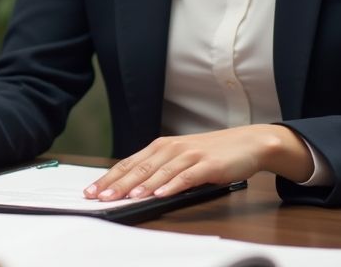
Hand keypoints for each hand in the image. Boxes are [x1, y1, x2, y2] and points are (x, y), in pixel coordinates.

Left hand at [83, 124, 312, 200]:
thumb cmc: (212, 153)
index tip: (92, 190)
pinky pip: (185, 177)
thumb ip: (160, 170)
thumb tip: (135, 190)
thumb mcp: (182, 158)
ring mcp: (189, 155)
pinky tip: (159, 194)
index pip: (129, 163)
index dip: (110, 177)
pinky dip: (171, 186)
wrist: (247, 142)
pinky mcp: (207, 164)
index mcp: (161, 146)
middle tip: (100, 197)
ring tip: (125, 197)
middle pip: (139, 168)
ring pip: (159, 172)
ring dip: (141, 186)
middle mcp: (171, 148)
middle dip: (117, 184)